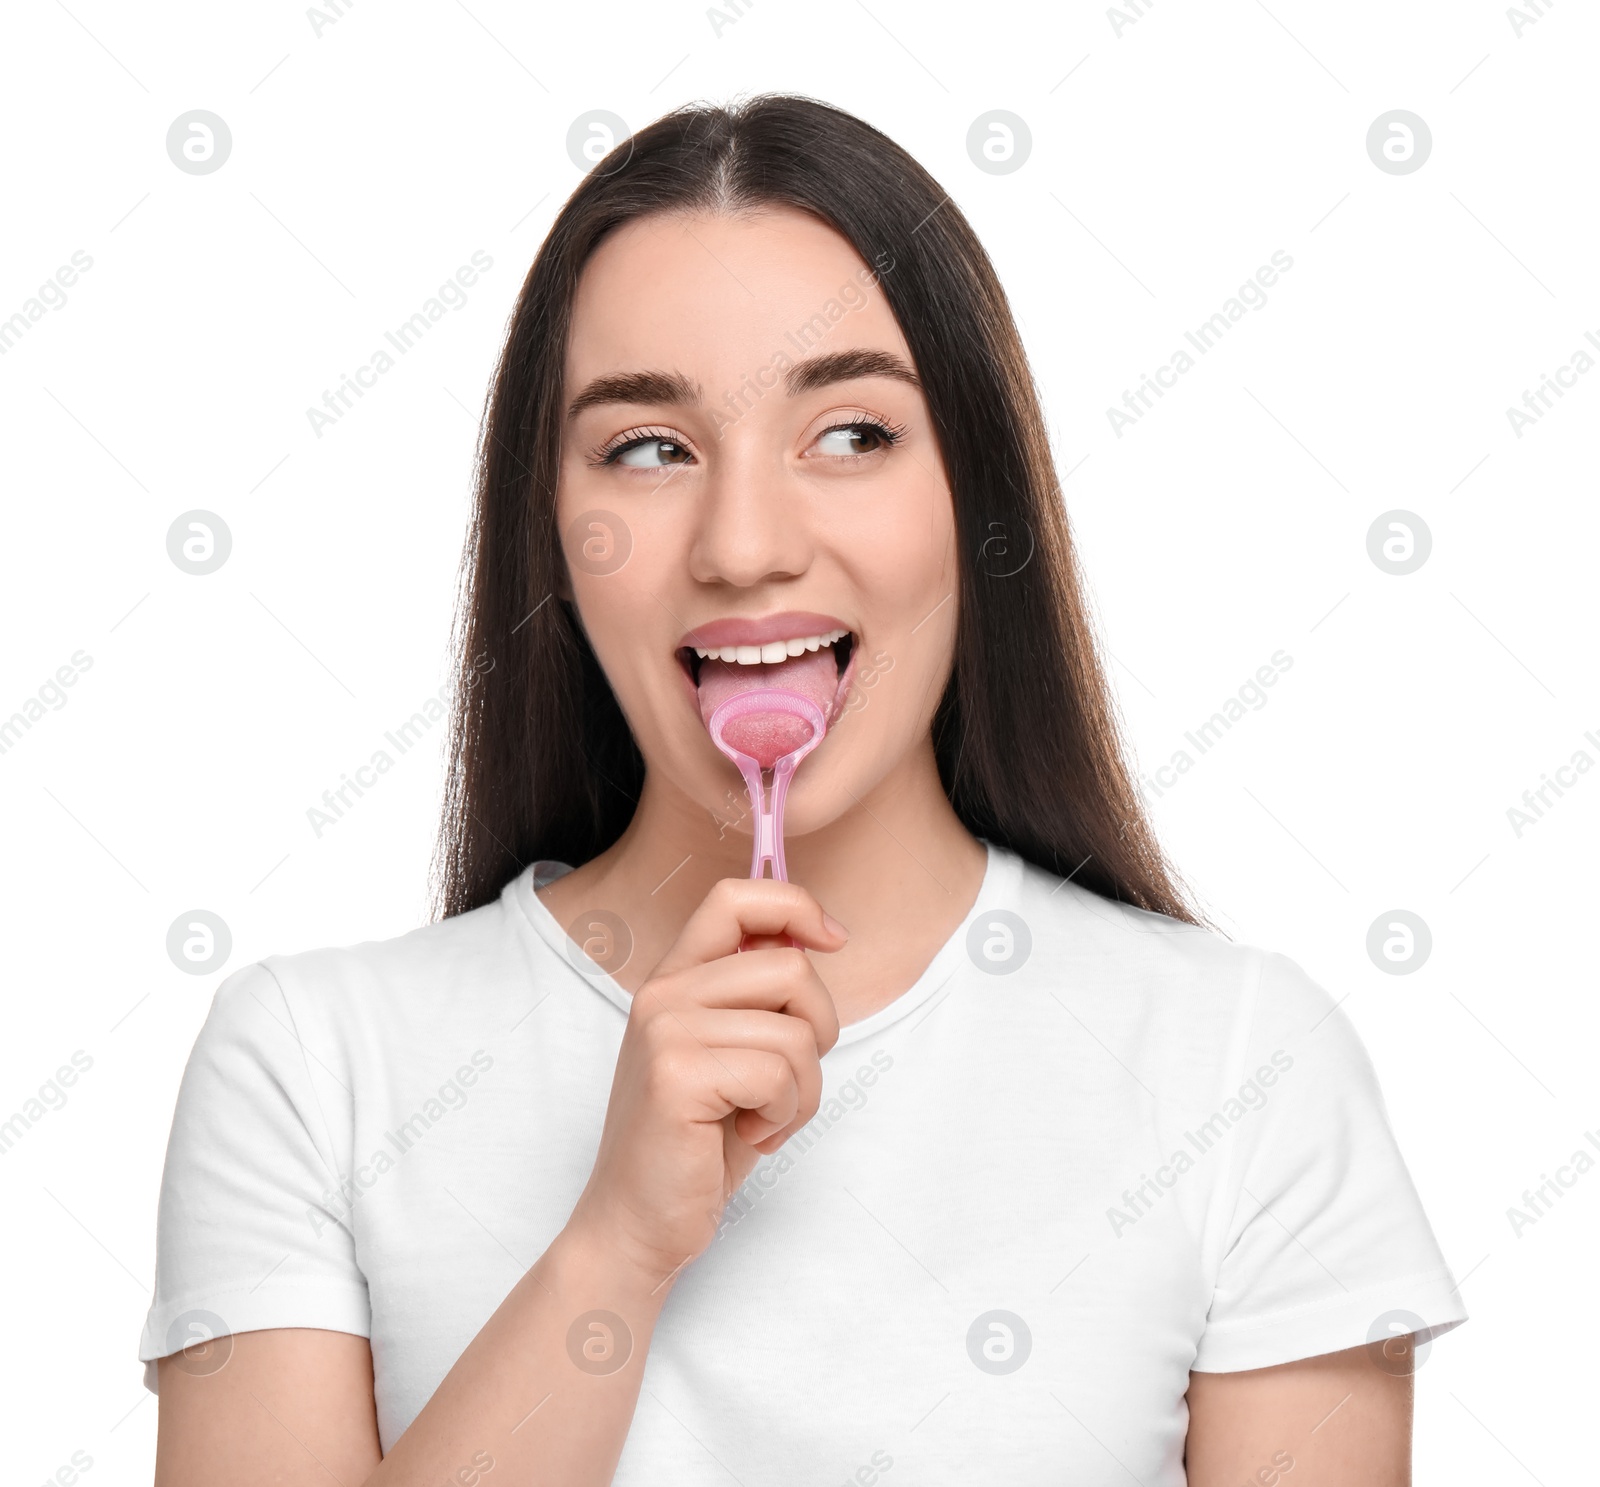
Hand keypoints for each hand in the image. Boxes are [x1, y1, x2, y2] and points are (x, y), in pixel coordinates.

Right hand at [565, 877, 846, 1284]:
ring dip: (803, 1090)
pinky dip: (784, 1116)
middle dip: (820, 1030)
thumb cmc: (697, 1145)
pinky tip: (749, 1136)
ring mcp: (665, 1030)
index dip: (796, 906)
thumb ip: (759, 995)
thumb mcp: (732, 1054)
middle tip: (787, 1081)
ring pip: (796, 1031)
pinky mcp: (676, 1074)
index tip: (833, 940)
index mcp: (676, 978)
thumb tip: (815, 938)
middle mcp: (664, 992)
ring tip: (763, 1119)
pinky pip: (779, 1074)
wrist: (638, 1224)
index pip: (735, 898)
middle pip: (790, 967)